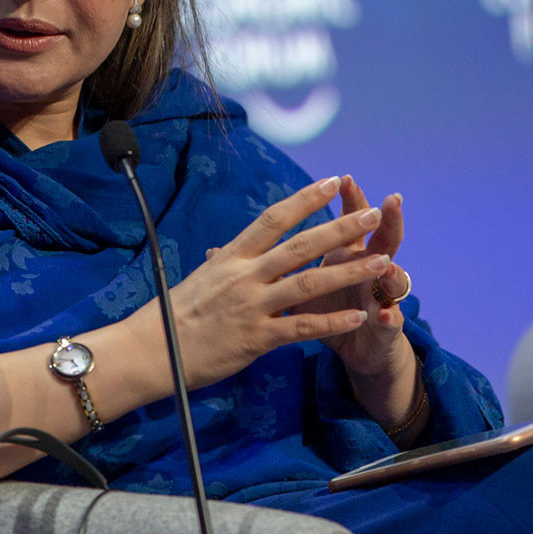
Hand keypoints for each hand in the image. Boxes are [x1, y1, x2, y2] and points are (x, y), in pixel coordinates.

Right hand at [148, 176, 392, 390]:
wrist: (151, 350)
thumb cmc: (171, 315)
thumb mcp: (199, 281)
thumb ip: (220, 266)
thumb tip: (221, 254)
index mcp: (232, 257)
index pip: (274, 219)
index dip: (306, 199)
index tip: (333, 183)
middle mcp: (245, 275)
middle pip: (300, 245)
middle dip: (340, 228)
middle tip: (372, 214)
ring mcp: (252, 306)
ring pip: (309, 283)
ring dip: (348, 271)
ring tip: (381, 262)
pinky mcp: (257, 338)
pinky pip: (301, 327)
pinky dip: (332, 321)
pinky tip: (358, 316)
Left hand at [294, 175, 410, 378]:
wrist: (356, 350)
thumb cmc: (328, 309)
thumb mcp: (302, 283)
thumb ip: (284, 259)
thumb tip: (243, 240)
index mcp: (348, 256)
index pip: (349, 223)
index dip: (349, 201)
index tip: (342, 179)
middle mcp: (371, 271)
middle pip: (384, 240)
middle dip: (388, 221)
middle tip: (391, 200)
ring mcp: (382, 298)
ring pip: (393, 280)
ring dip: (392, 271)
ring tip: (388, 262)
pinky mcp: (386, 329)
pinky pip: (390, 322)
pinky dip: (389, 318)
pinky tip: (386, 315)